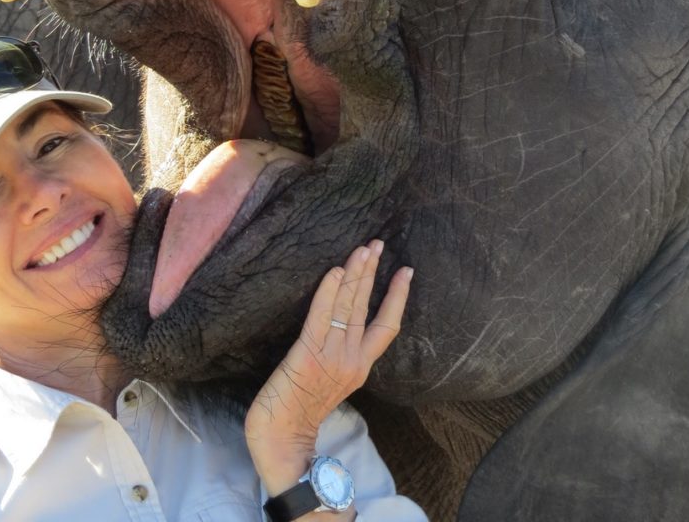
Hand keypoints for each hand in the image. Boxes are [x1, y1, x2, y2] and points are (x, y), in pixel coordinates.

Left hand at [244, 240, 412, 496]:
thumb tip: (339, 329)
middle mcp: (351, 360)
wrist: (283, 445)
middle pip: (366, 306)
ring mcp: (331, 356)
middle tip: (378, 243)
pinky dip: (328, 293)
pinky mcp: (307, 355)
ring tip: (362, 249)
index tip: (406, 271)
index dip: (397, 297)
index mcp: (359, 367)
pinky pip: (320, 317)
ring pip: (348, 306)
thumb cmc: (298, 414)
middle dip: (373, 272)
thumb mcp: (329, 383)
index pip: (386, 325)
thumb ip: (337, 357)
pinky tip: (335, 272)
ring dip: (355, 274)